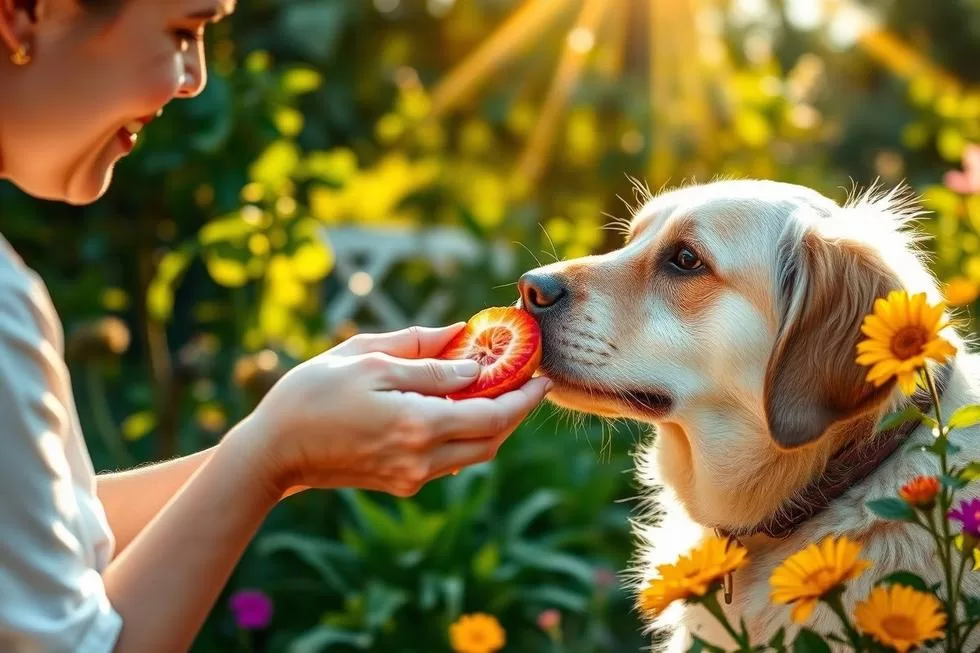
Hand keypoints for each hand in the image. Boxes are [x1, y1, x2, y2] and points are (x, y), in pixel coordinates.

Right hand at [241, 324, 551, 497]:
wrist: (273, 451)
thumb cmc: (313, 394)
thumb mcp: (369, 359)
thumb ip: (425, 354)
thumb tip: (468, 346)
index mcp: (418, 425)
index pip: (493, 416)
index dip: (523, 397)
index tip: (543, 375)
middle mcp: (422, 459)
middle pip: (492, 440)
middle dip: (516, 411)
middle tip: (528, 381)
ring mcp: (412, 477)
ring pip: (473, 453)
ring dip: (493, 424)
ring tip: (499, 389)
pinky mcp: (400, 482)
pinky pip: (449, 459)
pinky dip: (465, 433)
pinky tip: (461, 406)